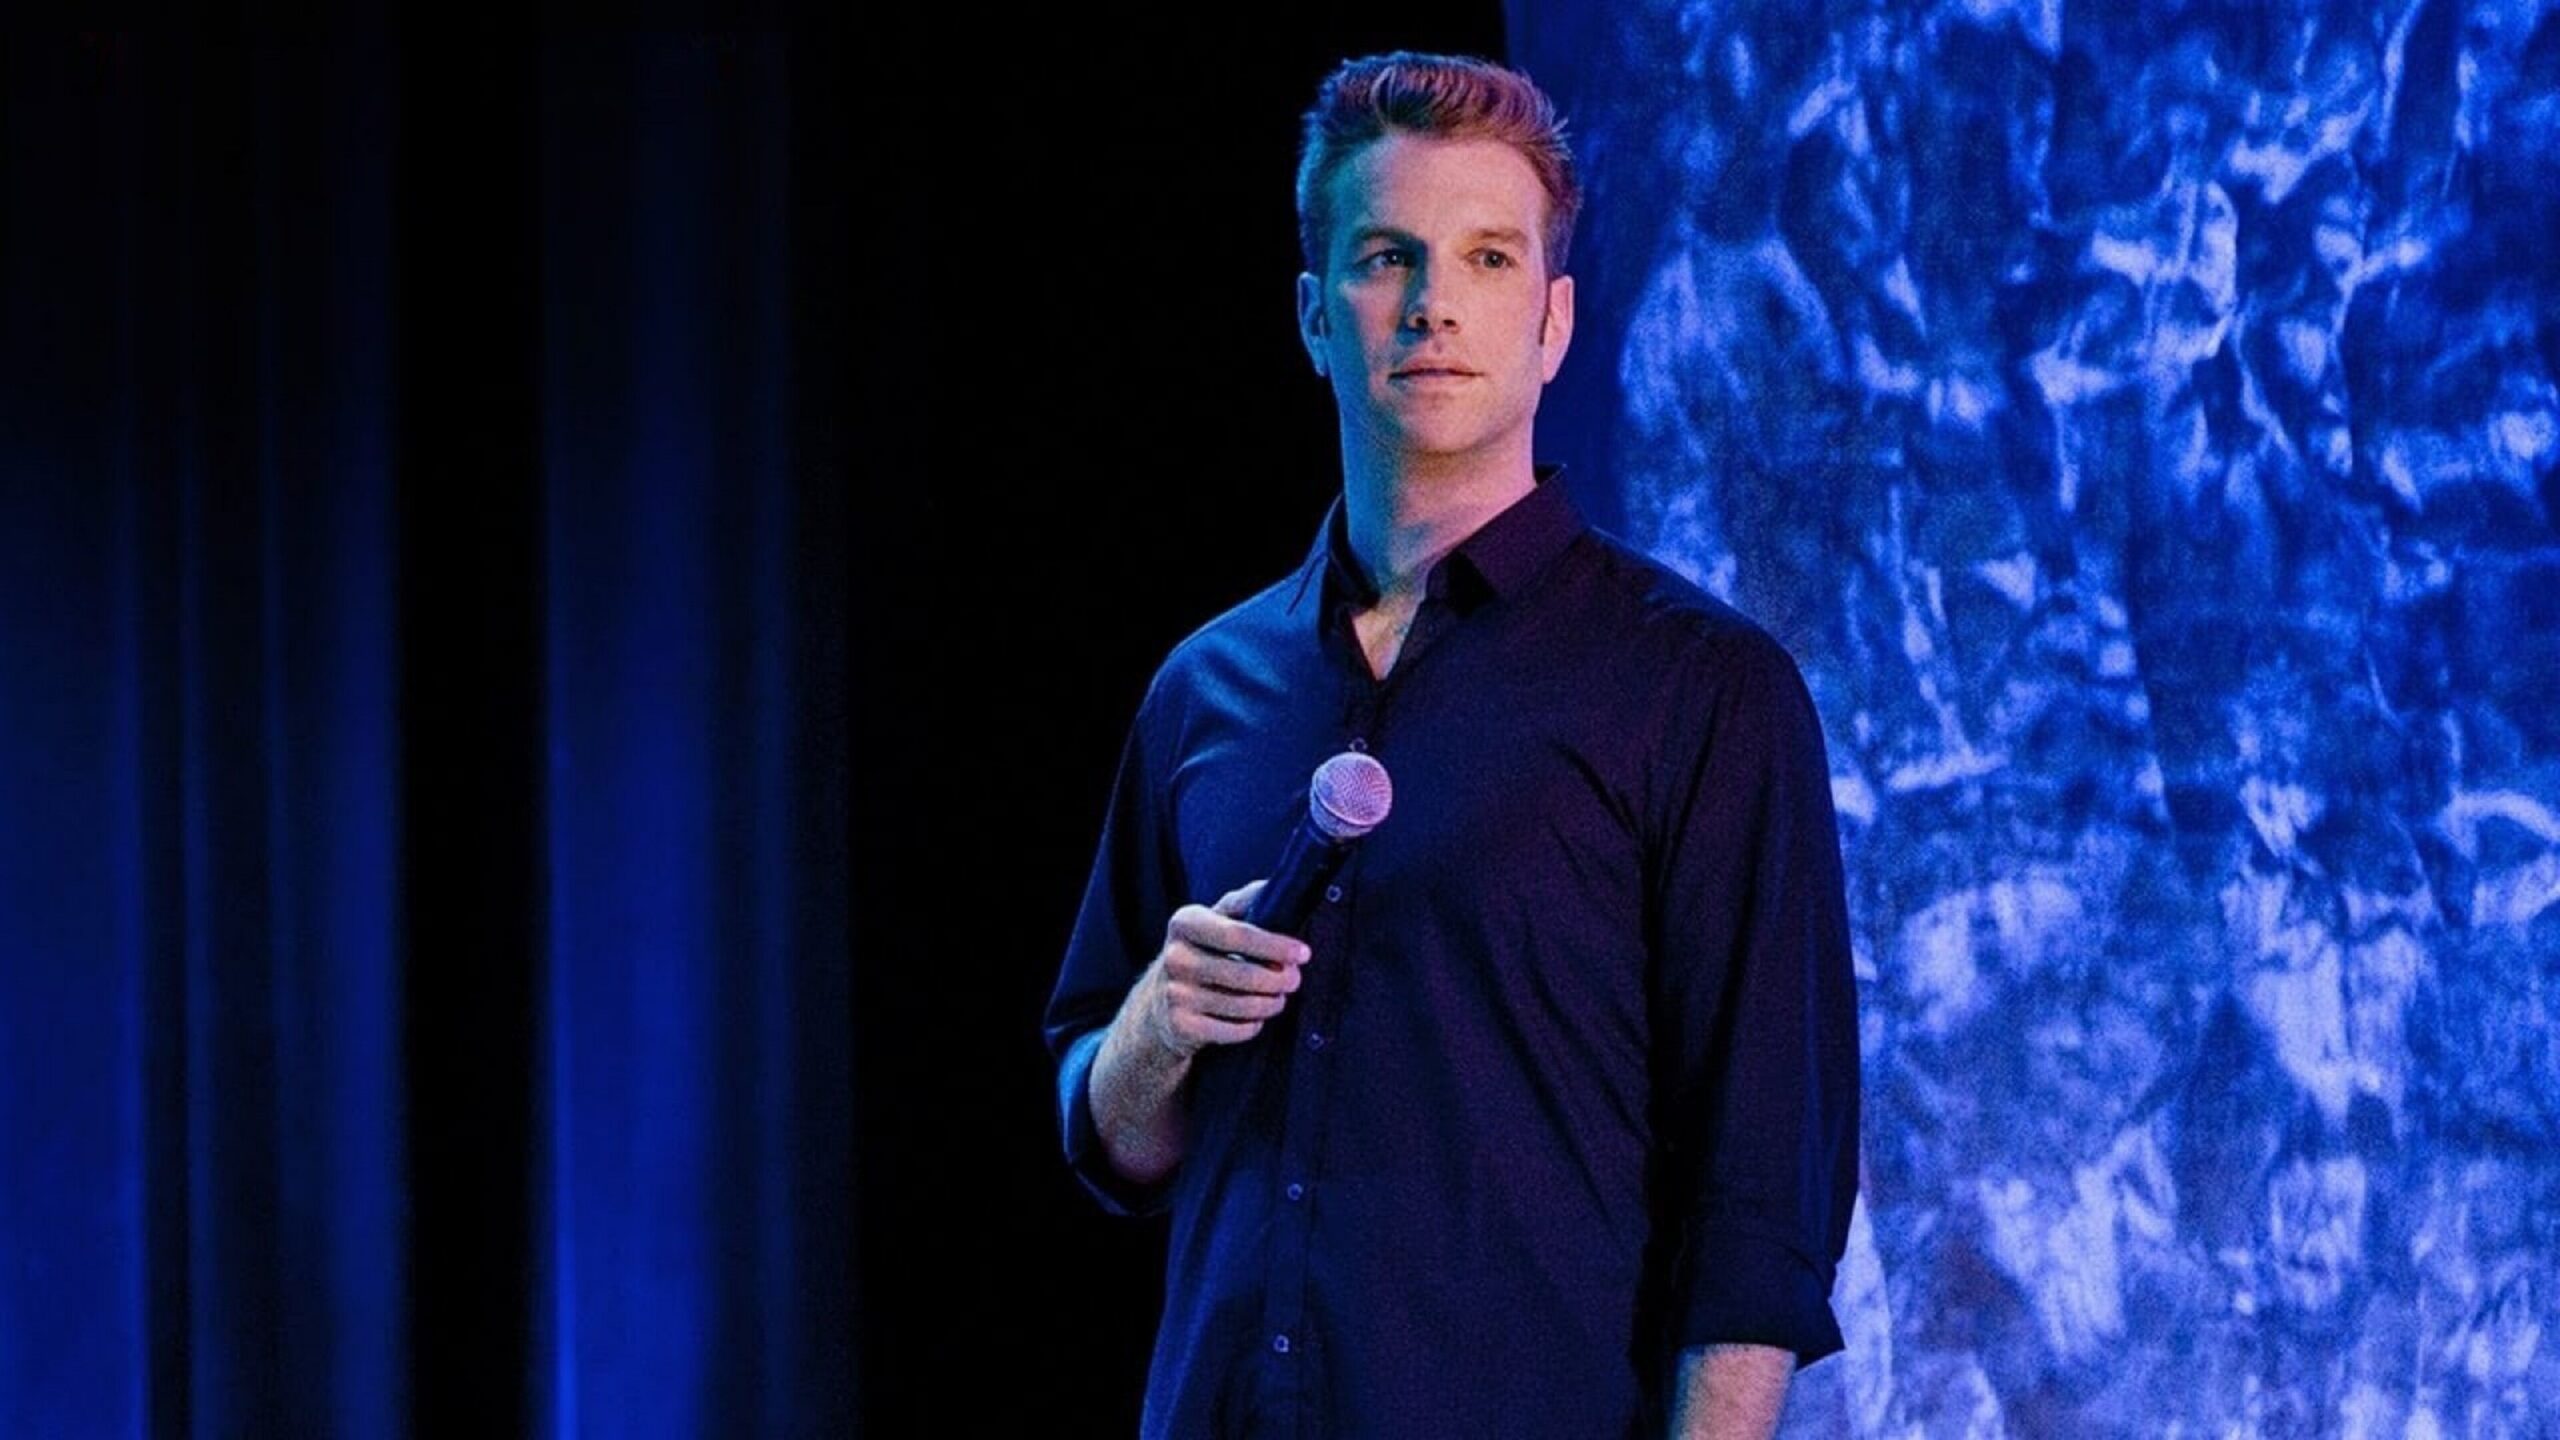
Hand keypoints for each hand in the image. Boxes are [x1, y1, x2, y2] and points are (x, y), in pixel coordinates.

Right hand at [1135, 879, 1310, 1058]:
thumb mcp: (1214, 920)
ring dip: (1271, 1004)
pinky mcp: (1180, 1027)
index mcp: (1186, 923)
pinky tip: (1254, 1017)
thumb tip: (1277, 888)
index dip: (1276, 946)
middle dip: (1280, 979)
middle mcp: (1175, 957)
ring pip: (1244, 1006)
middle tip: (1294, 980)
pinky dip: (1252, 1025)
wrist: (1157, 1002)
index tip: (1303, 953)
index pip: (1238, 934)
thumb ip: (1245, 903)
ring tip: (1277, 998)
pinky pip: (1235, 1031)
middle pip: (1246, 975)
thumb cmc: (1201, 952)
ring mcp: (1175, 994)